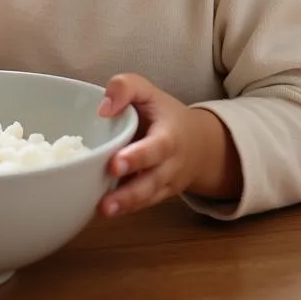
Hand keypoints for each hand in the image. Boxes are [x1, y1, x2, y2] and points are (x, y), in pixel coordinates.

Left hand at [97, 74, 240, 218]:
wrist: (198, 143)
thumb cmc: (163, 114)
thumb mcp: (147, 91)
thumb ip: (125, 88)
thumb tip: (102, 109)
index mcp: (169, 137)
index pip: (157, 148)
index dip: (138, 157)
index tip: (116, 164)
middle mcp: (170, 165)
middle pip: (153, 181)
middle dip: (131, 192)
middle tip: (106, 200)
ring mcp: (165, 183)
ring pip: (148, 198)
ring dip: (126, 206)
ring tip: (103, 210)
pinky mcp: (157, 195)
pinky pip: (144, 204)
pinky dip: (126, 209)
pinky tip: (104, 211)